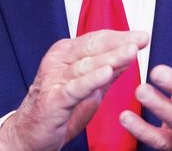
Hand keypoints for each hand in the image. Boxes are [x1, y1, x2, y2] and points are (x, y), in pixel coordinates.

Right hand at [0, 30, 148, 150]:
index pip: (95, 40)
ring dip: (111, 58)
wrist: (29, 134)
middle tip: (141, 39)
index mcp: (66, 55)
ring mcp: (54, 79)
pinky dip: (91, 80)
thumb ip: (106, 71)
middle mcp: (58, 62)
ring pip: (86, 65)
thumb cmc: (57, 108)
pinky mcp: (53, 99)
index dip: (120, 37)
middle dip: (120, 43)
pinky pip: (75, 88)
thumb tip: (129, 54)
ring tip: (131, 52)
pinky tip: (107, 73)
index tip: (142, 36)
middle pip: (92, 48)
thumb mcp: (87, 86)